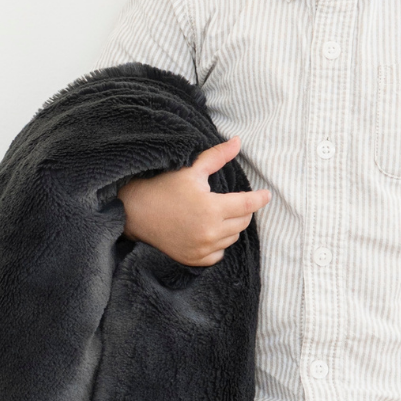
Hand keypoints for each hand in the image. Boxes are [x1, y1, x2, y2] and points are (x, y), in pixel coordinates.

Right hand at [117, 135, 270, 266]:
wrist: (135, 212)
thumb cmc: (163, 187)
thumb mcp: (190, 169)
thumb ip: (217, 157)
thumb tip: (238, 141)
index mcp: (211, 208)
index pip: (248, 205)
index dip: (259, 198)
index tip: (266, 194)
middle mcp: (209, 232)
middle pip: (243, 222)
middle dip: (242, 210)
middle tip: (231, 201)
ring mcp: (202, 248)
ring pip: (232, 238)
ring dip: (230, 226)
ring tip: (216, 214)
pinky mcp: (194, 259)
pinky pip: (219, 253)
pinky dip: (218, 243)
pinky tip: (208, 231)